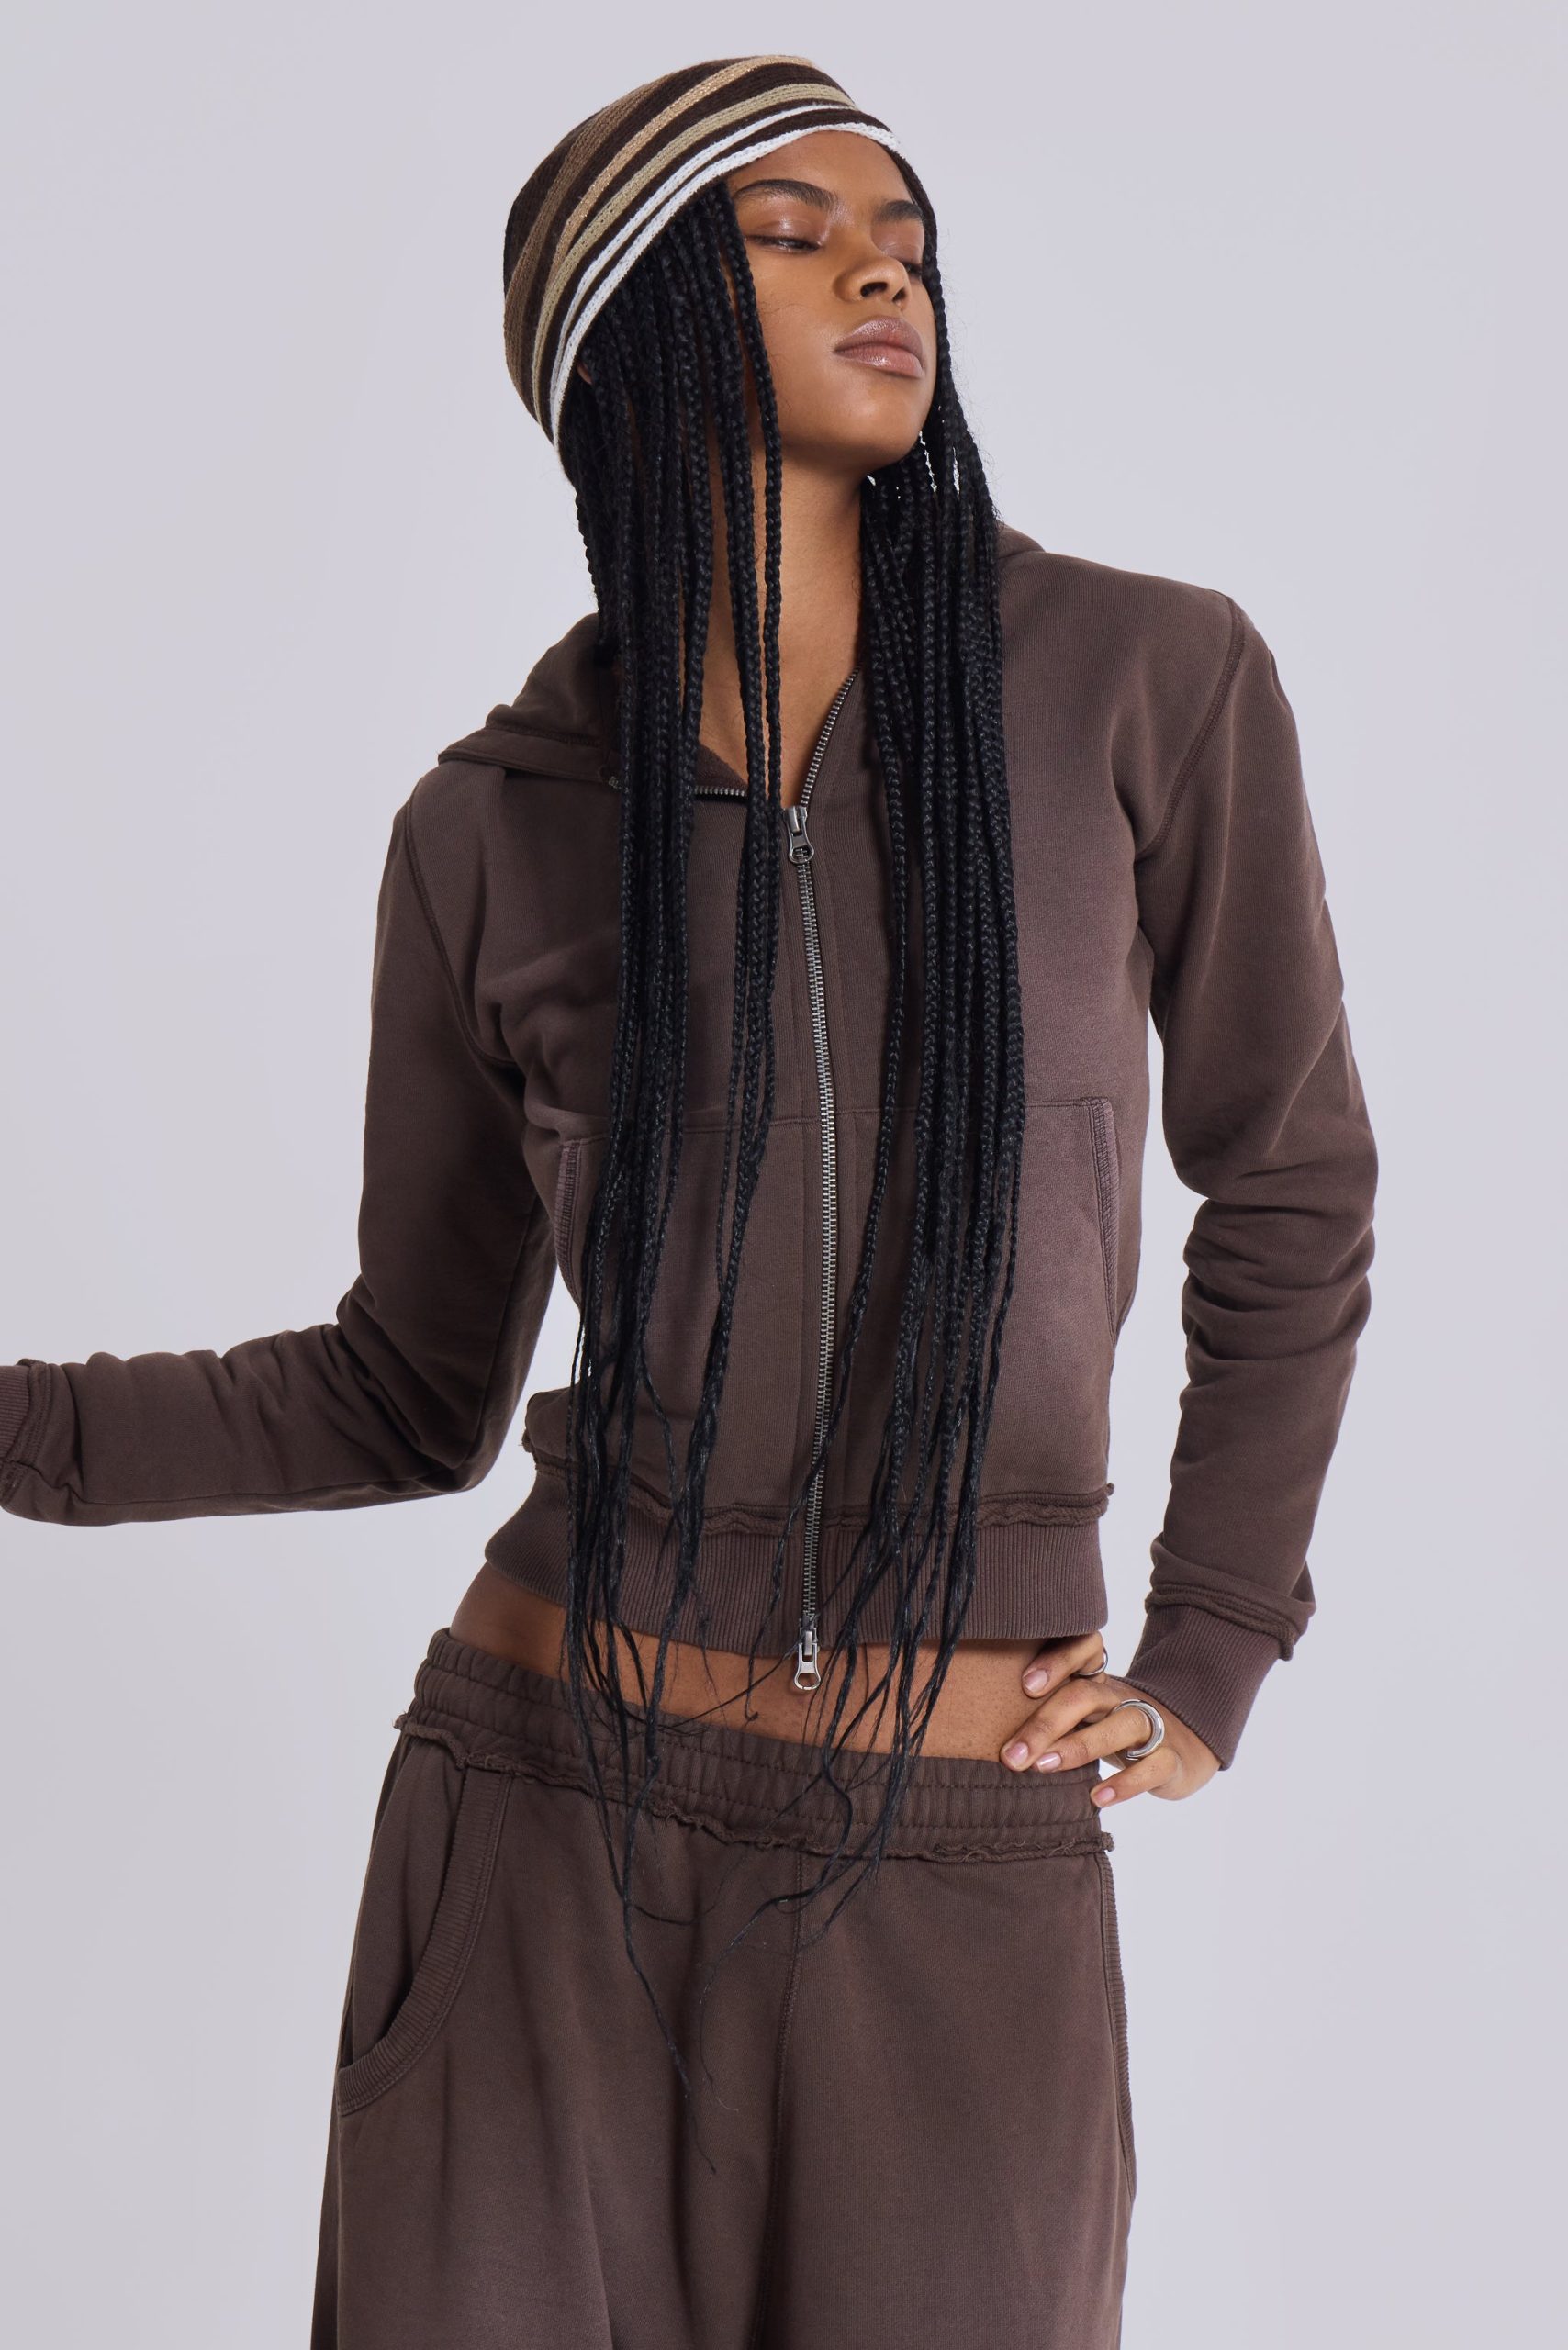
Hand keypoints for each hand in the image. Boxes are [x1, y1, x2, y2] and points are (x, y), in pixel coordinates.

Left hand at [999, 1630, 1219, 1804]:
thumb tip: (981, 1732)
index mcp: (1096, 1682)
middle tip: (1011, 1755)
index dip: (1057, 1661)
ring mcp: (1151, 1726)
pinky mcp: (1171, 1759)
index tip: (1024, 1685)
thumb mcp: (1083, 1718)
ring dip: (1078, 1746)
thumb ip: (1045, 1717)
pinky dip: (1125, 1783)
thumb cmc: (1111, 1731)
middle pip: (1086, 1696)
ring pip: (1121, 1725)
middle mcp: (1121, 1698)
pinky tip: (1096, 1796)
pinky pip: (1153, 1766)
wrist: (1182, 1747)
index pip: (1084, 1650)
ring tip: (1043, 1767)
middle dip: (1045, 1723)